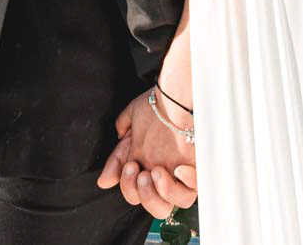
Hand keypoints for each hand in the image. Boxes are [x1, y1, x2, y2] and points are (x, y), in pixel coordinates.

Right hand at [96, 92, 196, 217]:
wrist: (176, 94)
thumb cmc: (156, 107)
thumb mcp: (130, 127)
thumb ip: (117, 155)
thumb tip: (105, 181)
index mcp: (147, 168)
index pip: (135, 193)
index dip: (128, 186)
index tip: (129, 165)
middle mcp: (164, 175)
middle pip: (155, 208)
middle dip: (142, 194)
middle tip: (140, 172)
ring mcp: (180, 174)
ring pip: (173, 205)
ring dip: (159, 193)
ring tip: (156, 172)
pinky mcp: (197, 168)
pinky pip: (194, 190)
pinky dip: (184, 183)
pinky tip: (179, 167)